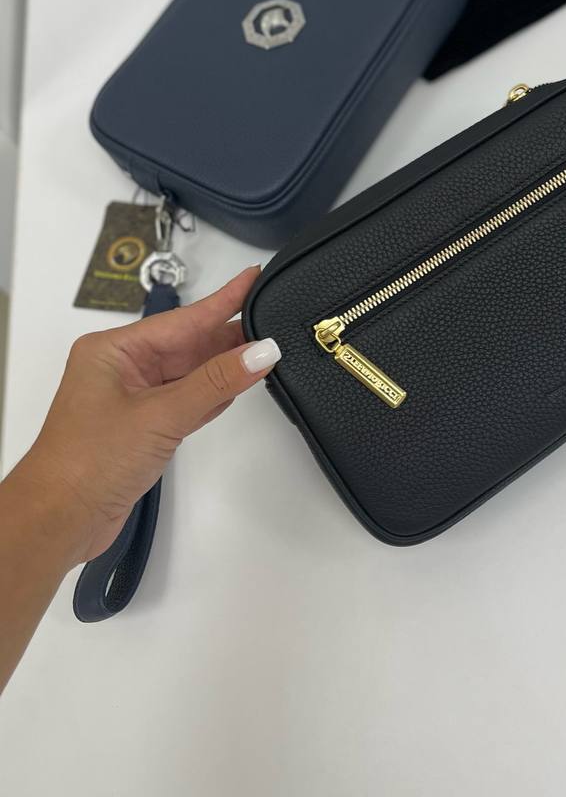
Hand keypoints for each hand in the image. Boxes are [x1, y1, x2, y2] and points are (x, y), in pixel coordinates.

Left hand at [18, 265, 279, 566]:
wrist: (59, 520)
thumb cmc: (93, 459)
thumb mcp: (161, 415)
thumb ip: (216, 383)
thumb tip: (264, 352)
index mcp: (113, 350)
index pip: (182, 319)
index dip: (223, 300)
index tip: (255, 276)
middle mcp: (122, 368)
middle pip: (187, 345)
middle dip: (229, 336)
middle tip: (276, 320)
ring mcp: (132, 399)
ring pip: (188, 374)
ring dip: (224, 367)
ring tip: (267, 349)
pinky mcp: (142, 428)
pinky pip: (185, 401)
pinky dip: (211, 396)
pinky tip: (239, 386)